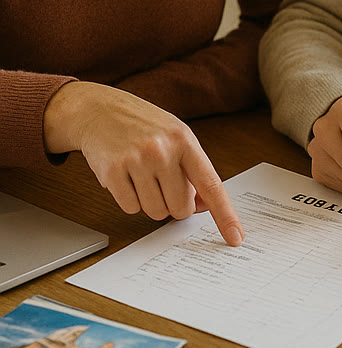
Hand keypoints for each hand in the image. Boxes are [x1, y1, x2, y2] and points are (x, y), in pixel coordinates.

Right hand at [43, 82, 242, 245]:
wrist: (100, 110)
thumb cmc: (145, 127)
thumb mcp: (177, 138)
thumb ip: (194, 171)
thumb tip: (206, 206)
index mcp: (186, 141)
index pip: (211, 185)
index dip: (225, 214)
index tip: (235, 237)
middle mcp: (163, 150)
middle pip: (180, 207)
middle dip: (175, 205)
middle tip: (164, 186)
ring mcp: (136, 160)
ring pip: (155, 211)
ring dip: (151, 203)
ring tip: (143, 178)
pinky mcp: (112, 171)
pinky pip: (130, 208)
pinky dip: (130, 200)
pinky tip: (126, 177)